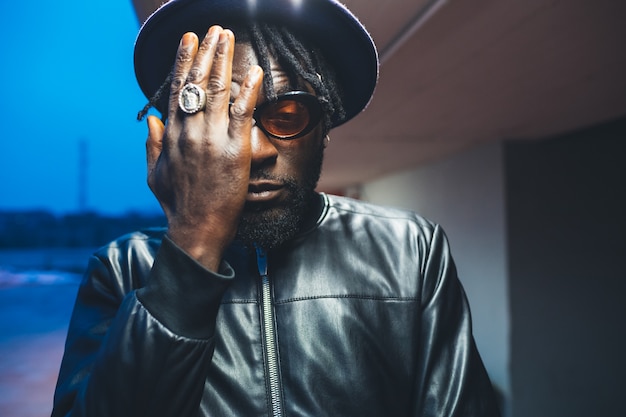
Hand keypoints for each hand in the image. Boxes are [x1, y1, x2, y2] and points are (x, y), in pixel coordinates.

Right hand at [145, 26, 262, 270]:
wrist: (197, 229)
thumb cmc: (177, 205)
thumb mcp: (154, 174)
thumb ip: (152, 145)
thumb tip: (152, 121)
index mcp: (172, 135)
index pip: (177, 90)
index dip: (183, 62)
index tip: (188, 41)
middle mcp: (189, 131)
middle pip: (197, 83)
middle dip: (206, 52)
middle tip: (214, 30)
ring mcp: (211, 139)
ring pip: (216, 91)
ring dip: (224, 60)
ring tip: (228, 37)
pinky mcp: (234, 150)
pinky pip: (242, 114)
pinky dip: (248, 91)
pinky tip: (255, 72)